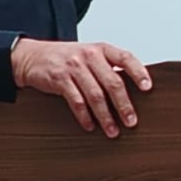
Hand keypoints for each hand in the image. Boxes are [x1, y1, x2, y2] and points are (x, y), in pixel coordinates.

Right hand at [10, 39, 152, 137]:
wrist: (32, 56)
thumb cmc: (66, 58)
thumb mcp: (89, 55)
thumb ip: (108, 68)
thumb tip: (133, 90)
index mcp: (101, 49)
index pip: (126, 58)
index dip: (139, 72)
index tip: (147, 88)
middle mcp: (89, 55)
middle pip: (113, 82)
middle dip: (124, 105)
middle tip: (131, 122)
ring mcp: (74, 67)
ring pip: (95, 95)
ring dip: (106, 116)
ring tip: (112, 131)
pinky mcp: (60, 79)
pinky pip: (76, 101)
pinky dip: (84, 116)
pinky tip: (90, 126)